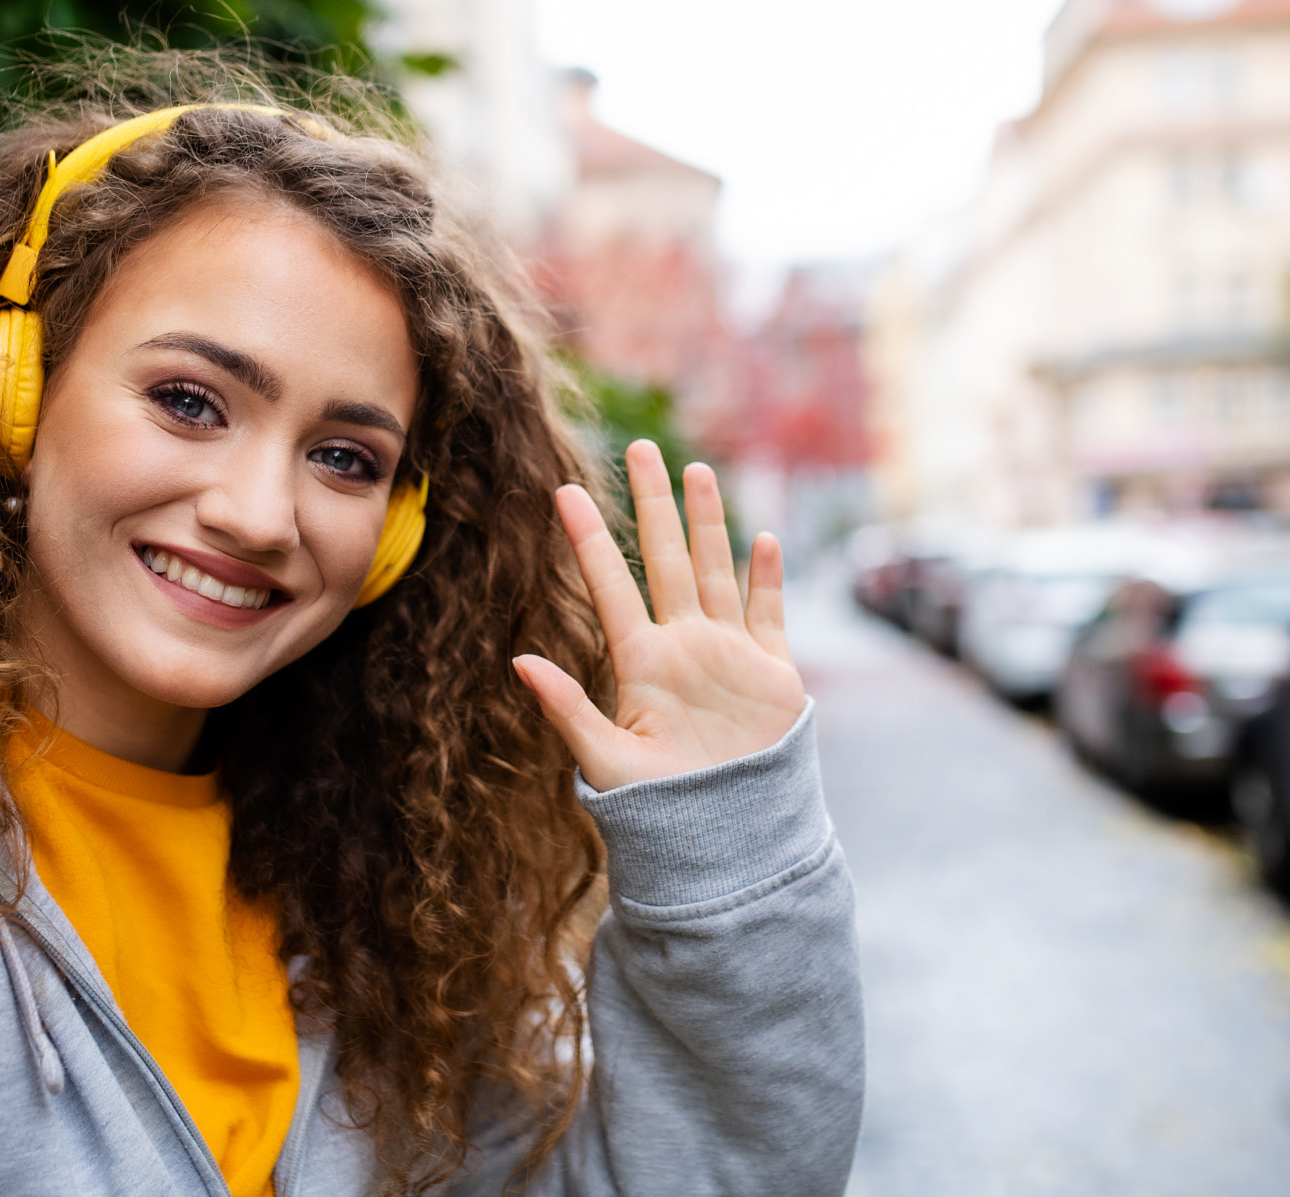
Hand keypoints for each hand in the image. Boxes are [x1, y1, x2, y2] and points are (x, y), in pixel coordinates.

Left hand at [513, 440, 806, 791]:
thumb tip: (518, 659)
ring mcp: (727, 654)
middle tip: (641, 446)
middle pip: (665, 558)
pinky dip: (766, 576)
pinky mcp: (772, 672)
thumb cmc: (659, 812)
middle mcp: (682, 646)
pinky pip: (767, 613)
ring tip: (696, 470)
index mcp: (640, 663)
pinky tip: (761, 538)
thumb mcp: (605, 760)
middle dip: (653, 504)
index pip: (610, 585)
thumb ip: (567, 708)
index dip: (590, 539)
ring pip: (714, 570)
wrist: (727, 842)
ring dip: (708, 521)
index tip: (564, 492)